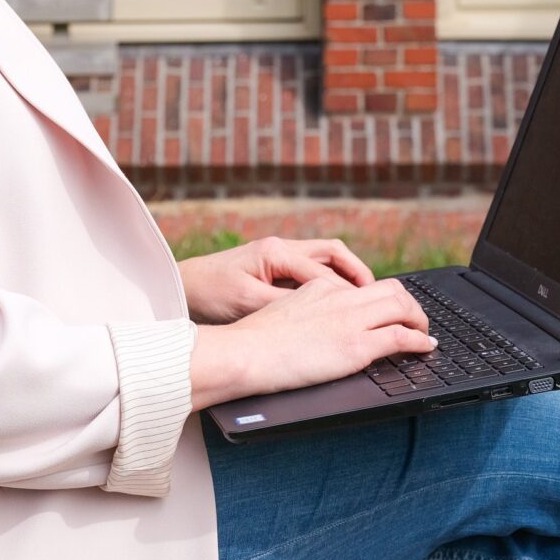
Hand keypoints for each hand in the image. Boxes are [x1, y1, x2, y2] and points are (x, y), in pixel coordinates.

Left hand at [178, 236, 377, 323]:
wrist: (183, 287)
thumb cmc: (210, 293)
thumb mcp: (246, 301)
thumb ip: (283, 304)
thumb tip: (317, 311)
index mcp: (275, 252)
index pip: (323, 270)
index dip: (346, 290)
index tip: (366, 307)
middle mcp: (281, 248)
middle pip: (333, 253)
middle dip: (357, 273)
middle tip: (376, 295)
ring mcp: (279, 256)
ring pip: (326, 260)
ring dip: (346, 276)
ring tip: (365, 298)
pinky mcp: (275, 268)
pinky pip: (313, 271)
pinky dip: (330, 284)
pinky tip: (337, 303)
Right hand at [189, 275, 436, 413]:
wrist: (244, 353)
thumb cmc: (252, 344)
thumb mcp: (281, 314)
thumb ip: (304, 313)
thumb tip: (314, 329)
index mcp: (320, 288)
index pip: (362, 287)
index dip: (383, 299)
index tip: (390, 311)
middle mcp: (339, 298)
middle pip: (391, 289)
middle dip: (410, 304)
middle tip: (416, 321)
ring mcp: (350, 320)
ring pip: (403, 306)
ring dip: (420, 320)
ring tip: (424, 333)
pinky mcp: (356, 345)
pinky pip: (402, 336)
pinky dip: (420, 341)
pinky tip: (426, 347)